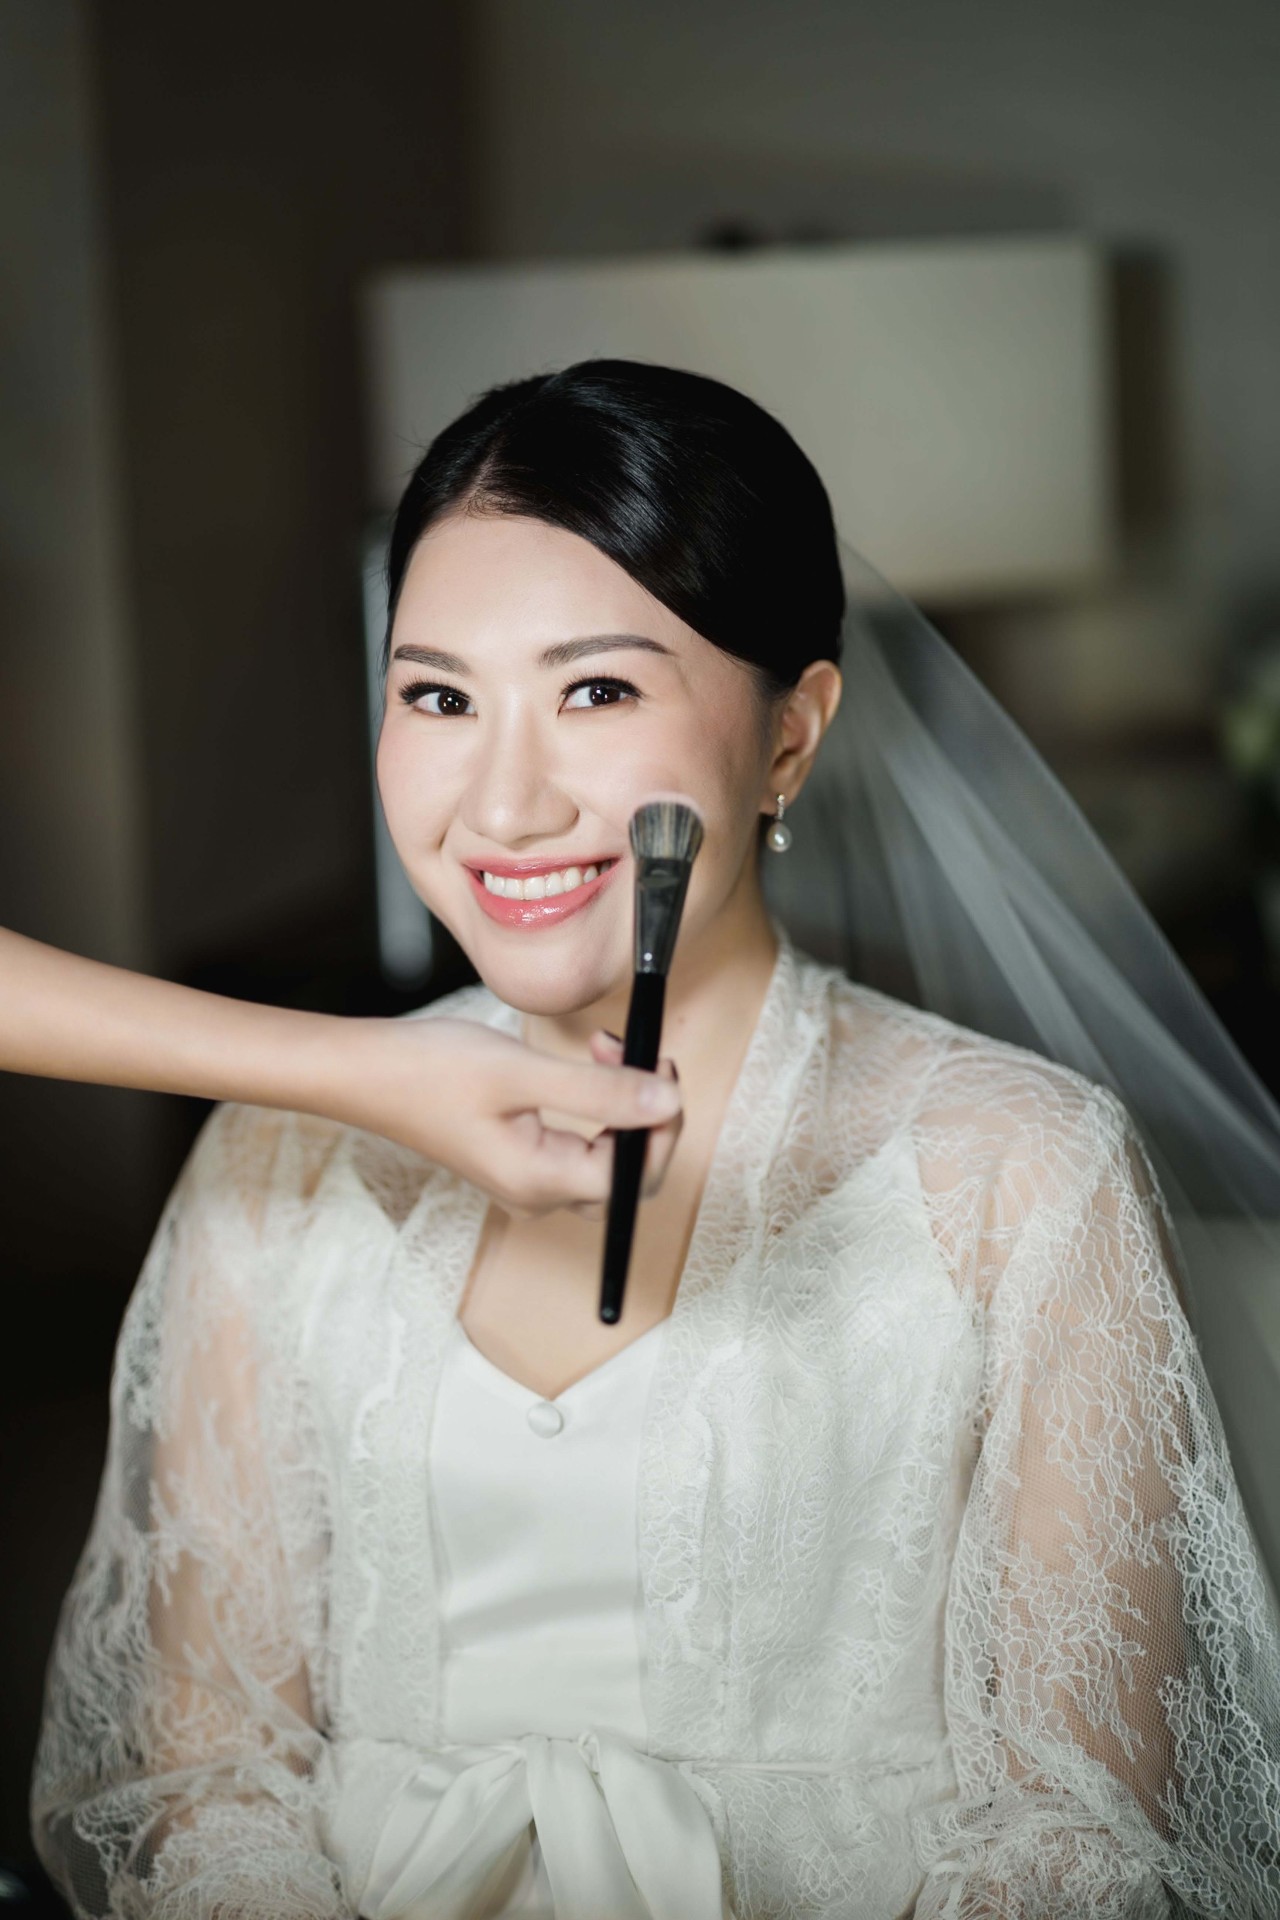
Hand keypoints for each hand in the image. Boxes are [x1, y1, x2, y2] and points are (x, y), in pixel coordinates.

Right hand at [334, 1016, 683, 1220]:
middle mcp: (538, 1195)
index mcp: (542, 1182)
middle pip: (628, 1176)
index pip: (635, 1174)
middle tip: (642, 1054)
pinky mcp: (518, 1161)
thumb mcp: (523, 1072)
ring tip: (606, 1048)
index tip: (661, 1066)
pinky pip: (580, 1148)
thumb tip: (668, 1101)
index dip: (663, 1125)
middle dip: (649, 1116)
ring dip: (623, 1108)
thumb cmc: (430, 1070)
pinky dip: (597, 1109)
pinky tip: (586, 1067)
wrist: (365, 1073)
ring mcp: (527, 1182)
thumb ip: (601, 1091)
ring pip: (606, 1161)